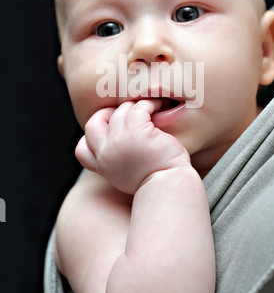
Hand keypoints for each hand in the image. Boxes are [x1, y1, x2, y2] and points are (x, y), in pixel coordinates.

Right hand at [75, 100, 190, 193]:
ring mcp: (120, 142)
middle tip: (124, 113)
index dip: (91, 137)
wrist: (170, 188)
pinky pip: (138, 108)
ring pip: (119, 112)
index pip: (82, 149)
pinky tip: (157, 107)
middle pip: (92, 125)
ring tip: (149, 109)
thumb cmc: (159, 183)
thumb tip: (123, 146)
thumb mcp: (129, 177)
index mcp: (104, 167)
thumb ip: (120, 163)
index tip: (109, 131)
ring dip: (133, 107)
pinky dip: (147, 105)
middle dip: (105, 114)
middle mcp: (107, 154)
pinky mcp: (137, 132)